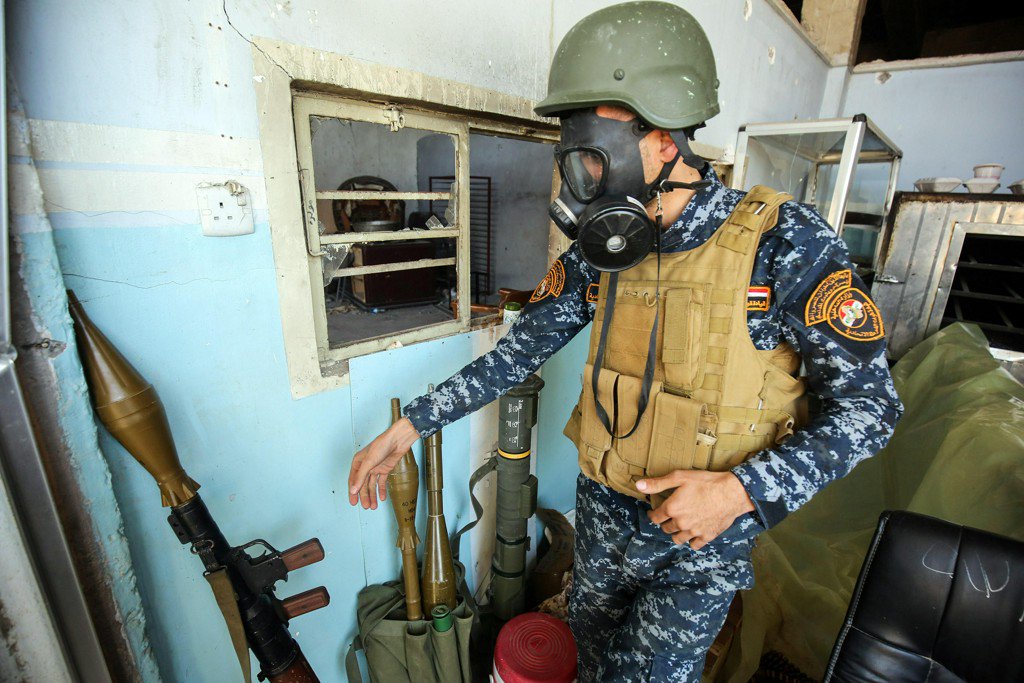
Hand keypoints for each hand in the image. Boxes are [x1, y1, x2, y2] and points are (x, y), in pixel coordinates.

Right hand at [348, 417, 420, 509]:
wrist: (398, 440)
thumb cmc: (381, 446)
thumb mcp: (369, 462)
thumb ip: (360, 477)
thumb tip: (353, 490)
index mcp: (358, 462)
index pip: (353, 480)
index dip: (353, 492)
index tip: (353, 503)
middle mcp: (366, 466)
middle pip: (363, 484)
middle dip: (364, 496)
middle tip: (366, 507)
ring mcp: (375, 468)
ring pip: (372, 485)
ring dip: (372, 495)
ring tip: (373, 506)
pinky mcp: (385, 469)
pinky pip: (381, 482)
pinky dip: (382, 490)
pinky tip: (382, 498)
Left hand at [638, 470, 754, 549]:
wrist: (732, 492)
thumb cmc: (706, 482)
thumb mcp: (680, 477)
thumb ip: (658, 483)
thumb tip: (638, 486)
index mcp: (672, 508)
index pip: (655, 517)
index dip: (652, 515)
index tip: (653, 513)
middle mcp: (680, 523)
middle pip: (666, 528)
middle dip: (665, 523)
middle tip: (669, 517)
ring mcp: (694, 532)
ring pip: (678, 539)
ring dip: (676, 533)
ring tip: (679, 527)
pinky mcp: (707, 536)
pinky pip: (694, 545)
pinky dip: (692, 541)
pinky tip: (693, 534)